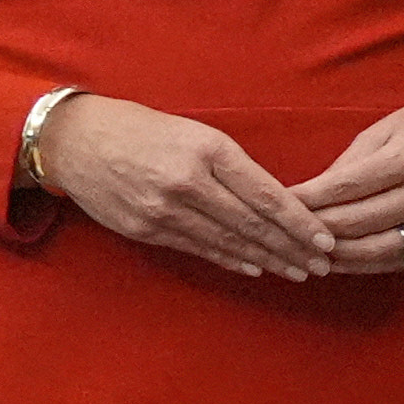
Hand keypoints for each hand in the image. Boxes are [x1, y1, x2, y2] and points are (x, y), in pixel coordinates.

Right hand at [35, 95, 338, 282]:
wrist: (77, 140)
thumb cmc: (147, 131)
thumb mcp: (197, 134)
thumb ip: (234, 166)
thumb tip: (277, 201)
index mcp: (208, 150)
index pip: (266, 194)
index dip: (299, 222)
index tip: (326, 239)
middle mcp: (188, 181)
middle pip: (252, 224)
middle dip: (291, 248)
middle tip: (322, 265)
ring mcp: (163, 209)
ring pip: (227, 241)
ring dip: (267, 260)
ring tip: (296, 272)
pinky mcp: (144, 229)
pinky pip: (197, 249)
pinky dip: (230, 259)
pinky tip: (254, 268)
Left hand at [293, 97, 403, 275]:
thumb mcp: (382, 131)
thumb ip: (346, 166)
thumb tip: (308, 197)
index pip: (346, 187)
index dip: (308, 199)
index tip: (281, 202)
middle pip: (356, 221)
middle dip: (314, 228)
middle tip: (283, 230)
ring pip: (374, 249)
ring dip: (334, 254)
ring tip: (304, 251)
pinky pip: (394, 260)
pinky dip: (360, 265)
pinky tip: (336, 262)